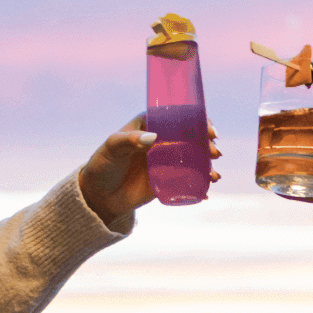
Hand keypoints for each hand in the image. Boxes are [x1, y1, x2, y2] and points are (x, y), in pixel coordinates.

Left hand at [79, 114, 221, 222]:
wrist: (98, 195)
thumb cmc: (102, 165)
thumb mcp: (112, 148)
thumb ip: (129, 140)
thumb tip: (153, 137)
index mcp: (150, 125)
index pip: (178, 118)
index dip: (198, 121)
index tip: (210, 129)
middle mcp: (161, 141)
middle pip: (191, 138)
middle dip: (207, 144)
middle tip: (214, 153)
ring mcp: (166, 161)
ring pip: (193, 159)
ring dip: (207, 164)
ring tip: (214, 175)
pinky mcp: (167, 180)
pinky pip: (188, 179)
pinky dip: (200, 183)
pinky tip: (208, 188)